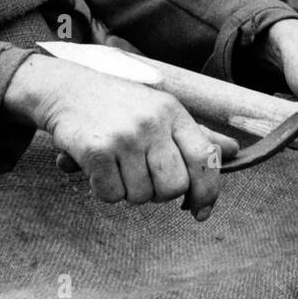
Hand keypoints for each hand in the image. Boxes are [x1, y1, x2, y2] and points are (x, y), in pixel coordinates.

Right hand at [4, 55, 237, 219]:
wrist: (64, 88)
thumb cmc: (117, 103)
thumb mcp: (160, 109)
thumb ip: (196, 134)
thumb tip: (233, 152)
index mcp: (173, 112)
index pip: (206, 159)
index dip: (208, 191)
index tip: (200, 210)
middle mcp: (152, 122)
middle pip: (174, 187)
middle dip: (159, 193)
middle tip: (142, 178)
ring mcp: (125, 136)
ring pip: (141, 196)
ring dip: (128, 191)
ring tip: (116, 166)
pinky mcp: (96, 150)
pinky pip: (111, 195)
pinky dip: (103, 190)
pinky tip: (98, 169)